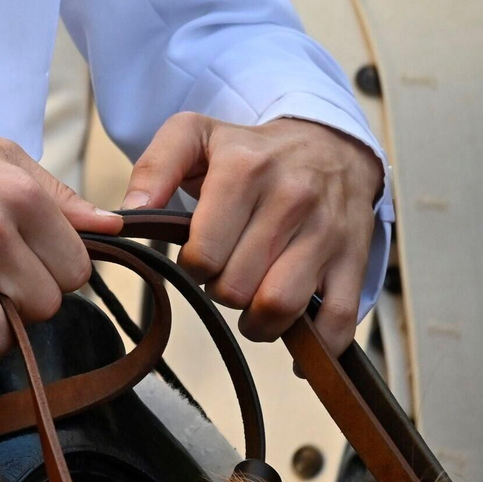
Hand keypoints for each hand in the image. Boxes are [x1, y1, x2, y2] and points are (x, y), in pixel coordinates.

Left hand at [121, 113, 383, 353]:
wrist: (331, 145)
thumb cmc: (251, 151)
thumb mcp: (194, 135)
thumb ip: (154, 167)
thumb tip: (127, 214)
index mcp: (245, 170)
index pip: (204, 253)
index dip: (193, 265)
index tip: (200, 254)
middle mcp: (292, 199)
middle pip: (236, 287)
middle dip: (221, 290)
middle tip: (227, 272)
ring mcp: (328, 232)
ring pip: (280, 307)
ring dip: (256, 321)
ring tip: (251, 298)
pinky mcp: (355, 260)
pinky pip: (339, 322)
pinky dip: (314, 346)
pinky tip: (290, 332)